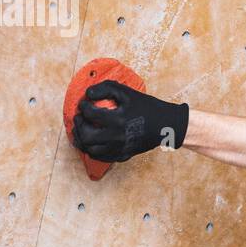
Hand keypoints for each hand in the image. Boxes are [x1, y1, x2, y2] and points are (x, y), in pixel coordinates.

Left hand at [72, 81, 188, 160]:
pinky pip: (102, 157)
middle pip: (87, 136)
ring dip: (82, 140)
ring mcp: (120, 148)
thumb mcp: (128, 93)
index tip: (84, 103)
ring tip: (80, 131)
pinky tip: (91, 143)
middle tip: (78, 118)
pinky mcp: (123, 155)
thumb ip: (106, 88)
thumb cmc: (148, 107)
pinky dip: (92, 150)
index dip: (83, 107)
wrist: (167, 125)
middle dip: (79, 125)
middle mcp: (117, 137)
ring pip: (91, 150)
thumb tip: (88, 93)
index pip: (90, 114)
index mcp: (117, 120)